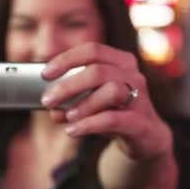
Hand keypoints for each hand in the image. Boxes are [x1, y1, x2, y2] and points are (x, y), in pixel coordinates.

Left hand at [40, 42, 172, 159]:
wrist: (144, 138)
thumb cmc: (114, 111)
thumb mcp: (91, 101)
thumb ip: (70, 101)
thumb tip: (51, 107)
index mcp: (120, 61)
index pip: (92, 50)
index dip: (66, 60)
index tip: (45, 74)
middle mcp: (133, 75)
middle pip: (98, 70)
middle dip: (68, 85)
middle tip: (47, 100)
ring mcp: (140, 98)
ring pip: (111, 91)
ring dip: (83, 104)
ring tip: (66, 116)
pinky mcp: (140, 122)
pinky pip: (114, 119)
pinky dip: (89, 124)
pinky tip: (73, 130)